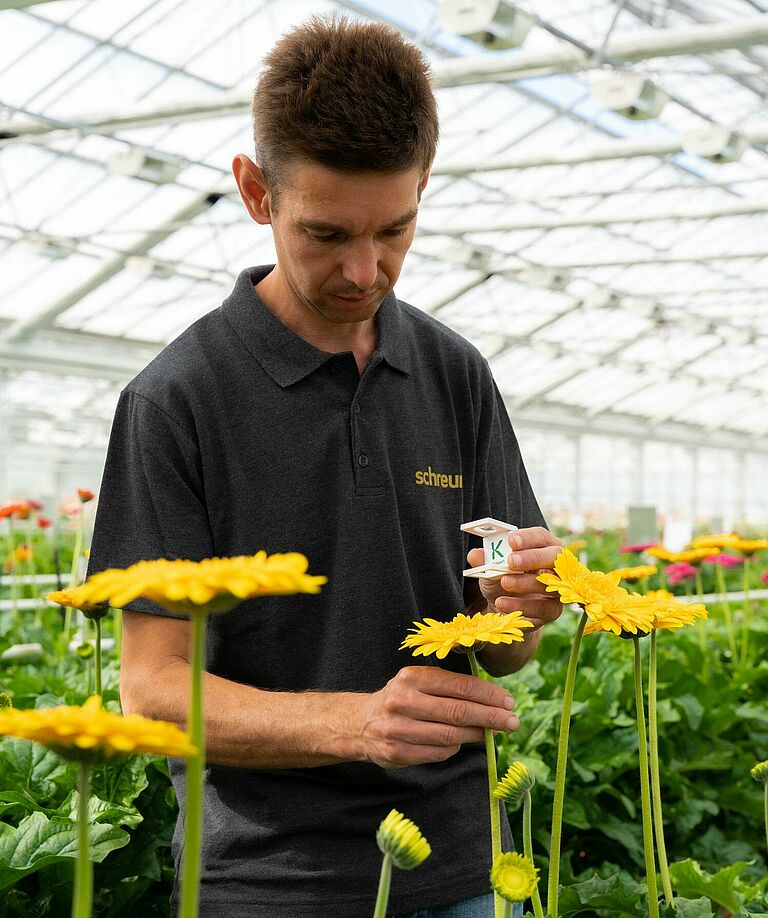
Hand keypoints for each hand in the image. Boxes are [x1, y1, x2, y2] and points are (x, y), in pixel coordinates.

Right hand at [353, 665, 518, 768]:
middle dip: (490, 717)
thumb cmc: (401, 698)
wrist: (359, 723)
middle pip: (457, 712)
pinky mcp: (397, 753)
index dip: (487, 695)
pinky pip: (437, 753)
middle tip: (513, 721)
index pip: (458, 686)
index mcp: (412, 677)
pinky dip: (455, 749)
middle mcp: (403, 701)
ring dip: (476, 735)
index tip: (508, 701)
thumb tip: (491, 699)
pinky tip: (463, 743)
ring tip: (493, 732)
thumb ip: (449, 687)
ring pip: (449, 735)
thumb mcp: (418, 682)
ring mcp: (398, 729)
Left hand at [467, 526, 563, 629]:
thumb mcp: (489, 568)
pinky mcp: (553, 610)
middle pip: (554, 557)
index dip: (528, 537)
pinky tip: (502, 603)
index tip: (511, 540)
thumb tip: (475, 555)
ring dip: (525, 582)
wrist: (503, 605)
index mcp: (542, 547)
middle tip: (511, 561)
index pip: (541, 537)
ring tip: (504, 582)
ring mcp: (557, 588)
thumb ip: (484, 560)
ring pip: (550, 584)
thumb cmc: (501, 577)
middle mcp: (554, 565)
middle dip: (533, 558)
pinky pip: (544, 608)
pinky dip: (522, 606)